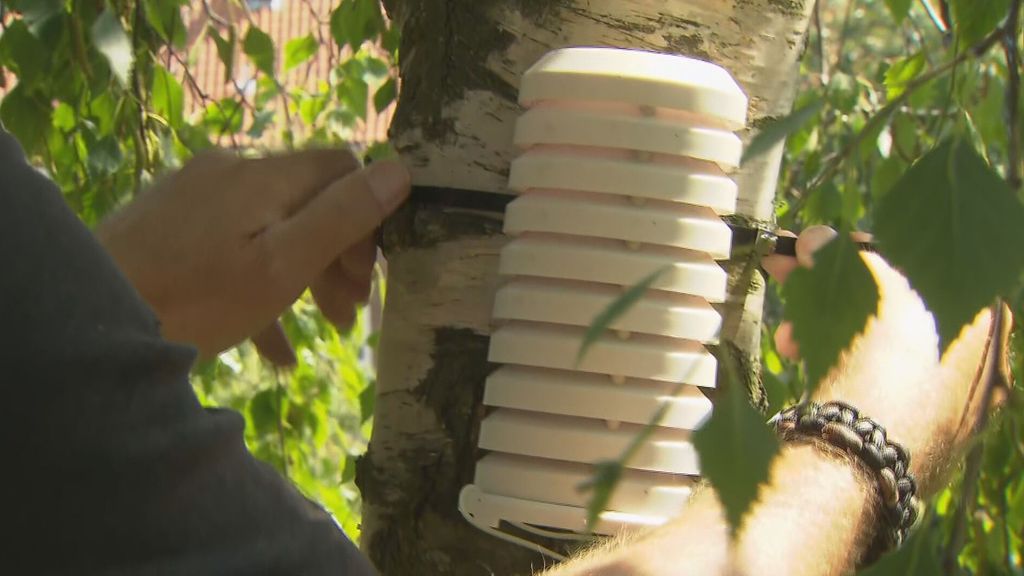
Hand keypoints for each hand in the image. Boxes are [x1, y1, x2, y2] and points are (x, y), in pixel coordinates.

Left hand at [96, 149, 410, 364]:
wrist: (89, 321)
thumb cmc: (198, 298)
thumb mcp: (284, 264)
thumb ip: (343, 216)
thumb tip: (400, 170)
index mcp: (263, 176)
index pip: (342, 167)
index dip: (369, 216)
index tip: (369, 276)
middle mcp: (230, 173)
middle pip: (307, 200)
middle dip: (339, 255)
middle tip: (350, 315)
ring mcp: (196, 199)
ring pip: (272, 228)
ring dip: (306, 275)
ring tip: (325, 330)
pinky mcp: (172, 228)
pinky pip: (234, 251)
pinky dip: (263, 290)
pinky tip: (277, 349)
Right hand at [546, 227, 1011, 575]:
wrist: (849, 480)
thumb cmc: (884, 385)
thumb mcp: (881, 300)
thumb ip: (853, 259)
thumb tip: (816, 237)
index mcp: (983, 335)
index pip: (938, 266)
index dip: (884, 247)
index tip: (839, 242)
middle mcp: (966, 374)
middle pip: (901, 304)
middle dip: (840, 280)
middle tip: (794, 265)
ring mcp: (928, 409)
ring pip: (875, 342)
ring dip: (825, 318)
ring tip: (786, 325)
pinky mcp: (887, 434)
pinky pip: (860, 377)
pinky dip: (828, 357)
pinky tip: (796, 352)